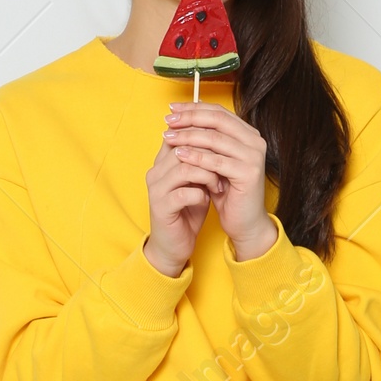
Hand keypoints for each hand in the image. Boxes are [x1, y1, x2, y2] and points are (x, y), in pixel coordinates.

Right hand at [143, 128, 214, 277]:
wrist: (174, 245)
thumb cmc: (188, 211)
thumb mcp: (197, 181)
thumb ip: (202, 161)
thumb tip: (222, 139)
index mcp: (162, 162)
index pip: (180, 135)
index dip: (203, 136)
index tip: (225, 145)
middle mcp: (155, 172)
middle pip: (183, 148)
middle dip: (209, 155)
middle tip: (225, 165)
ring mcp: (156, 190)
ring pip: (184, 169)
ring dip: (207, 175)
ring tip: (218, 184)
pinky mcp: (161, 208)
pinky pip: (184, 193)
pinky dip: (201, 194)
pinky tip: (207, 199)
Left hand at [160, 102, 275, 261]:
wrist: (244, 222)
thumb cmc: (227, 192)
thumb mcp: (215, 161)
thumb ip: (206, 140)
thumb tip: (181, 117)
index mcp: (249, 134)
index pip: (219, 112)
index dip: (194, 108)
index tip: (172, 110)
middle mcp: (255, 141)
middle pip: (217, 120)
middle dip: (189, 119)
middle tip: (168, 121)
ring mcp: (254, 157)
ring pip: (215, 139)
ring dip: (188, 136)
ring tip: (168, 137)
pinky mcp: (248, 173)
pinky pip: (216, 161)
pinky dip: (196, 157)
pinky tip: (179, 155)